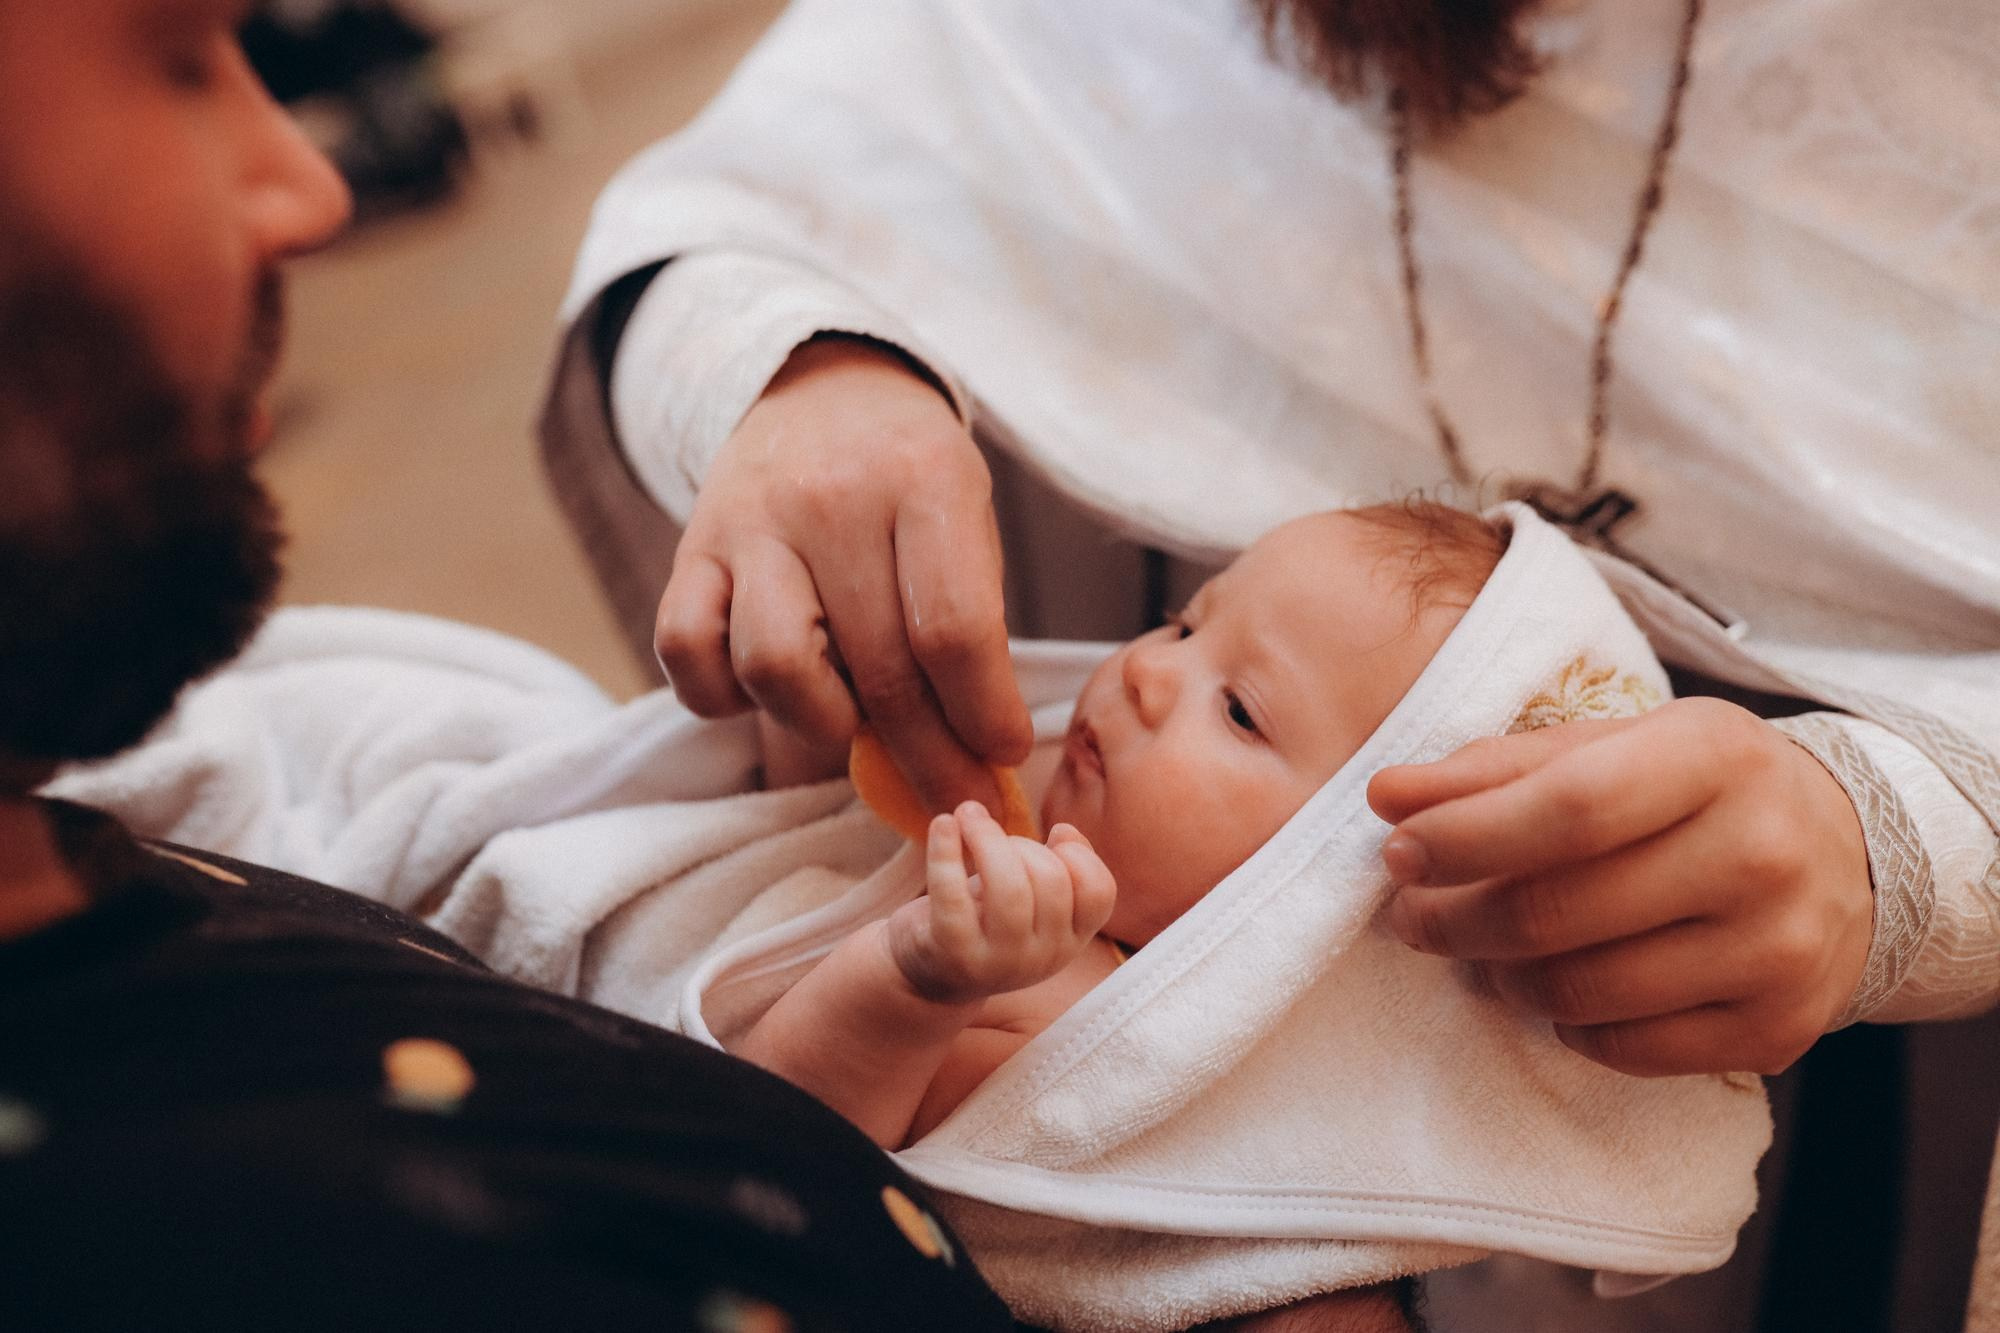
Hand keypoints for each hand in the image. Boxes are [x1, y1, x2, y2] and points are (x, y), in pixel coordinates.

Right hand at [655, 336, 1031, 814]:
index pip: (955, 630)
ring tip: (856, 725)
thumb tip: (979, 757)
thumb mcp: (966, 517)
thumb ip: (970, 623)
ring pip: (774, 667)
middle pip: (880, 669)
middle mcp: (834, 500)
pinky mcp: (691, 549)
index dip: (982, 714)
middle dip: (926, 757)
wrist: (821, 387)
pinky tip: (771, 692)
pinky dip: (723, 697)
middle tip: (954, 796)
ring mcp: (752, 524)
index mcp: (925, 481)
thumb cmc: (911, 480)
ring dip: (824, 726)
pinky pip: (687, 653)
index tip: (1000, 754)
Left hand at [886, 804, 1115, 1004]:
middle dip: (1021, 842)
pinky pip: (952, 894)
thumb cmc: (987, 920)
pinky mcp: (952, 953)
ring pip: (1009, 888)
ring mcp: (998, 961)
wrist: (930, 975)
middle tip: (989, 833)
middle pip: (1051, 879)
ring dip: (986, 836)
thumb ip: (1059, 867)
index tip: (1053, 836)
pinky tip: (942, 823)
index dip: (1079, 855)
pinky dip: (945, 850)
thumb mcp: (1031, 899)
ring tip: (967, 815)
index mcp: (1069, 941)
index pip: (1098, 893)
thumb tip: (1065, 831)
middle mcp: (1042, 958)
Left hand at [1369, 698, 1873, 1076]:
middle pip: (1560, 912)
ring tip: (1480, 949)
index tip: (1397, 852)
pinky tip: (1557, 987)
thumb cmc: (1693, 788)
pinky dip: (1566, 1025)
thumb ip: (1495, 770)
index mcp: (1715, 757)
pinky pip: (1625, 1049)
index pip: (1568, 808)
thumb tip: (1387, 796)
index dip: (1465, 838)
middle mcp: (1761, 854)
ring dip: (1500, 976)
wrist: (1848, 851)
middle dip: (1454, 919)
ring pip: (1582, 991)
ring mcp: (1779, 951)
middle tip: (1410, 915)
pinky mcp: (1775, 1030)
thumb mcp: (1610, 746)